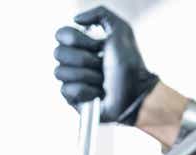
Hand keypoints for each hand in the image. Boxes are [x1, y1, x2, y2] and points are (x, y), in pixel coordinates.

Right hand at [55, 6, 158, 125]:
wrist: (136, 94)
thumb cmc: (130, 66)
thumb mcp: (121, 30)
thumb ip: (101, 14)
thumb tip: (75, 19)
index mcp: (82, 44)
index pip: (60, 34)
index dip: (76, 39)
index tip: (97, 46)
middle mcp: (74, 61)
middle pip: (58, 53)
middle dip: (85, 59)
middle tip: (102, 65)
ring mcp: (72, 80)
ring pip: (60, 72)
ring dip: (88, 76)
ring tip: (103, 82)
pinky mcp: (72, 99)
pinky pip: (66, 90)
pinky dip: (86, 91)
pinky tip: (98, 94)